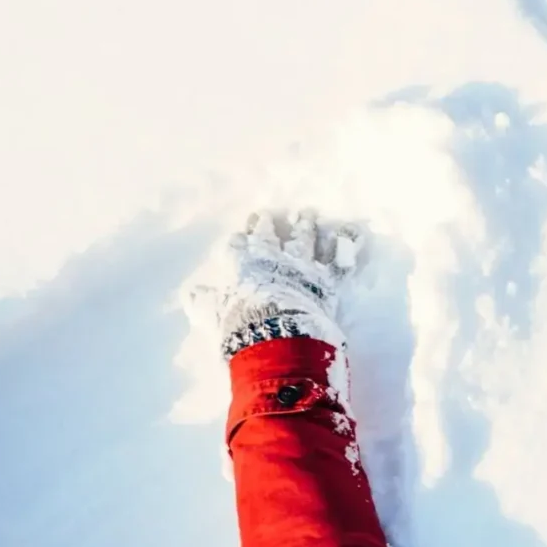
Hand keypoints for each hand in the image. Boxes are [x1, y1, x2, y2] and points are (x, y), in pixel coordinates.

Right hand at [213, 209, 364, 360]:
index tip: (239, 236)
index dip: (238, 241)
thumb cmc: (239, 325)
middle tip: (268, 214)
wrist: (277, 334)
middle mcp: (272, 258)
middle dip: (267, 223)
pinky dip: (347, 244)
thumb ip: (201, 301)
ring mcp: (302, 266)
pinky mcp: (327, 279)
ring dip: (305, 224)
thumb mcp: (209, 315)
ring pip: (304, 238)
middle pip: (268, 233)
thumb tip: (193, 294)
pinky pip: (340, 258)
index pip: (237, 245)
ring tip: (307, 212)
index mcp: (242, 264)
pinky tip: (352, 230)